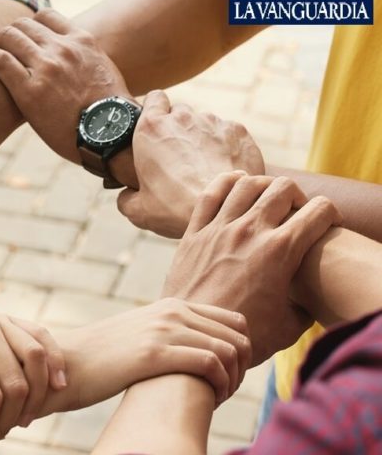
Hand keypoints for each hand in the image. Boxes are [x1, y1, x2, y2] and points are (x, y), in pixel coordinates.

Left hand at [0, 9, 130, 164]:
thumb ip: (86, 63)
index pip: (46, 17)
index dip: (29, 26)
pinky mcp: (29, 90)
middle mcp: (63, 48)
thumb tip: (79, 70)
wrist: (113, 136)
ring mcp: (46, 67)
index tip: (22, 38)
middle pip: (24, 26)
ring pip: (9, 37)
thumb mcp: (105, 75)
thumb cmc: (110, 115)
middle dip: (9, 35)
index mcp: (82, 41)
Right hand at [58, 298, 250, 408]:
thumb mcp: (142, 335)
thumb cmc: (106, 357)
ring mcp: (163, 330)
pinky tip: (211, 400)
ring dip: (233, 380)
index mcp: (172, 305)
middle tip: (226, 390)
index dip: (242, 351)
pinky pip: (210, 364)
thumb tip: (197, 351)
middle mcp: (172, 312)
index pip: (234, 321)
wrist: (70, 363)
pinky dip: (220, 385)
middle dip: (242, 369)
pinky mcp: (154, 353)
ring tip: (219, 398)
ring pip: (229, 350)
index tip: (229, 376)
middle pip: (238, 337)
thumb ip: (170, 334)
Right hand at [117, 91, 264, 237]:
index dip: (155, 111)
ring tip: (203, 168)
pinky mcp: (238, 131)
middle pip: (179, 112)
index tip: (156, 128)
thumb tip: (127, 197)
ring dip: (202, 139)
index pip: (153, 98)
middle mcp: (182, 118)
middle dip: (178, 128)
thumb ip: (127, 198)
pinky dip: (225, 146)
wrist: (221, 209)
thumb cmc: (175, 208)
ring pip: (204, 123)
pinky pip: (228, 133)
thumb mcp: (138, 210)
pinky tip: (223, 168)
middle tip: (178, 157)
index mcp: (151, 129)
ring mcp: (212, 122)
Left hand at [162, 172, 341, 364]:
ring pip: (246, 183)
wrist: (195, 341)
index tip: (326, 225)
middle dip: (298, 195)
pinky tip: (235, 185)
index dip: (331, 214)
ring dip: (263, 185)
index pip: (320, 211)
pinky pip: (210, 194)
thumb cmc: (244, 338)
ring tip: (267, 198)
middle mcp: (250, 231)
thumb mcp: (289, 326)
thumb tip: (309, 299)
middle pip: (283, 188)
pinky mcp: (194, 234)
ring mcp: (219, 229)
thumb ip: (305, 305)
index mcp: (281, 251)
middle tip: (296, 212)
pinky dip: (227, 182)